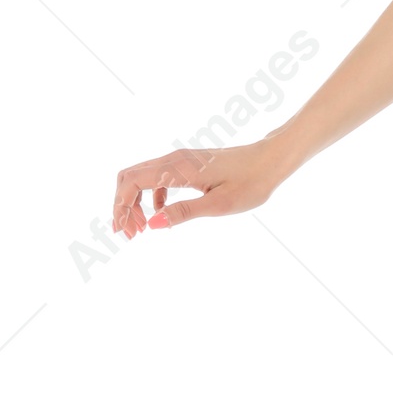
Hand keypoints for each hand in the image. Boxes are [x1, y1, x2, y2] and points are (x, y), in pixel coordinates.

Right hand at [113, 130, 291, 237]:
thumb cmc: (251, 182)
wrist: (271, 160)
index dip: (121, 207)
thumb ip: (185, 213)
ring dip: (135, 201)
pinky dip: (151, 196)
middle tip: (130, 234)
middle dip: (123, 206)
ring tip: (141, 228)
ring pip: (141, 177)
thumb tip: (152, 224)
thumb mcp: (219, 204)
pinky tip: (162, 213)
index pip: (132, 182)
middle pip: (130, 178)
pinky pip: (157, 177)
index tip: (126, 232)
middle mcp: (174, 159)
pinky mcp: (187, 164)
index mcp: (178, 168)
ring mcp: (179, 159)